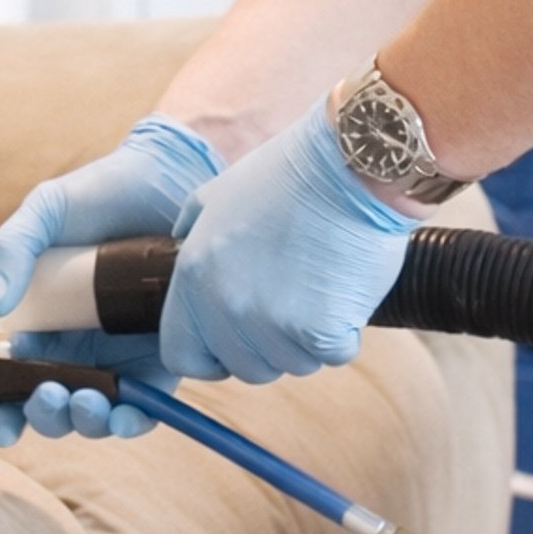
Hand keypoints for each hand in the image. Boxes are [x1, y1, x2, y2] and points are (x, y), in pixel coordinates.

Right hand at [0, 116, 223, 443]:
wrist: (168, 177)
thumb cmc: (102, 193)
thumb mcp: (45, 210)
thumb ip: (12, 248)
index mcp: (42, 322)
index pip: (14, 380)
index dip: (3, 411)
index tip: (2, 424)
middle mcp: (79, 347)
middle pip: (54, 405)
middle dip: (47, 416)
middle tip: (49, 396)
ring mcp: (121, 355)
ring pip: (98, 412)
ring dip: (87, 421)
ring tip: (87, 401)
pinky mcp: (164, 355)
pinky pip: (148, 402)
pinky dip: (134, 417)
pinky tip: (125, 410)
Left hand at [161, 97, 416, 385]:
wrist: (351, 166)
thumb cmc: (289, 174)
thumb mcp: (217, 193)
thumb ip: (192, 231)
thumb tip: (183, 250)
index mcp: (195, 275)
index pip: (182, 355)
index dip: (209, 356)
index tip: (234, 343)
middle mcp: (227, 304)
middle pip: (245, 367)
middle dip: (268, 346)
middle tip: (293, 302)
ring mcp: (274, 321)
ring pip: (292, 364)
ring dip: (308, 339)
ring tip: (320, 285)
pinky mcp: (323, 331)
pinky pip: (334, 355)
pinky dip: (343, 333)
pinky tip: (345, 290)